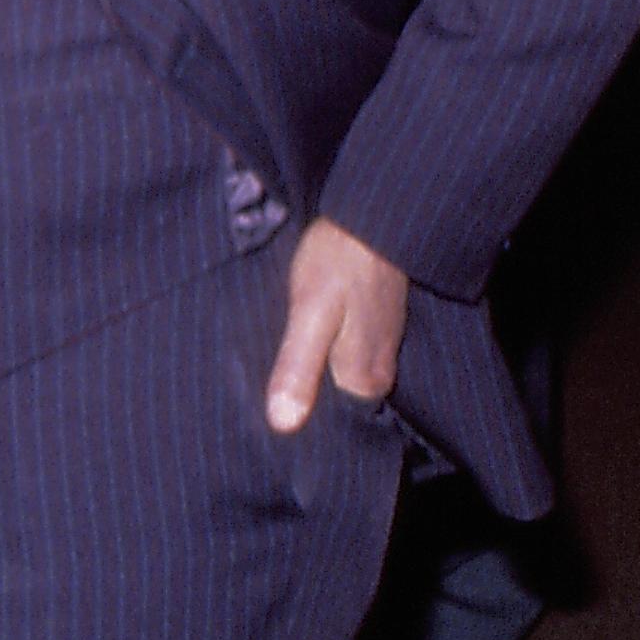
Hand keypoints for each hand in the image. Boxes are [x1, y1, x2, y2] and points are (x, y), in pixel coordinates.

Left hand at [264, 217, 408, 435]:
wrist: (372, 214)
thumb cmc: (338, 260)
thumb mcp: (309, 311)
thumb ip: (298, 367)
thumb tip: (283, 425)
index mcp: (363, 382)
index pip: (326, 423)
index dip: (294, 412)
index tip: (259, 413)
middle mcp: (378, 376)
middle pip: (332, 402)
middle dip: (301, 393)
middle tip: (261, 379)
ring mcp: (380, 350)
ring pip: (336, 377)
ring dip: (311, 371)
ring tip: (274, 362)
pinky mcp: (376, 328)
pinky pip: (344, 355)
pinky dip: (323, 351)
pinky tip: (301, 339)